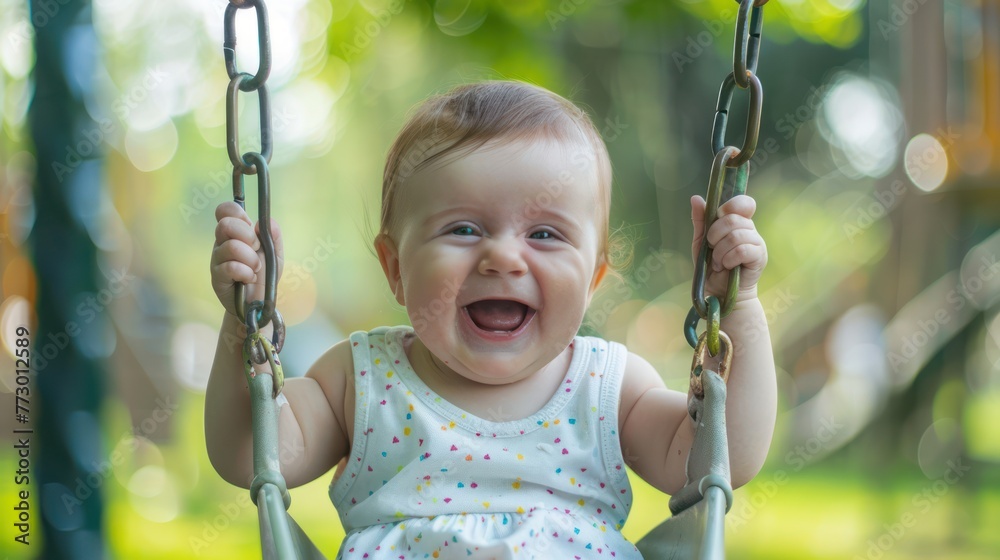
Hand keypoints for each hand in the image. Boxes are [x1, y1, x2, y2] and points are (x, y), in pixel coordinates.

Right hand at [210, 201, 284, 317]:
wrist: (260, 303)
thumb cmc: (265, 276)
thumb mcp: (275, 254)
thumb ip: (274, 236)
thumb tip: (266, 222)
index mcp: (236, 233)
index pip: (225, 210)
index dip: (236, 212)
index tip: (251, 227)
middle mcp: (222, 242)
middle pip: (225, 224)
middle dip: (247, 236)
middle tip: (256, 249)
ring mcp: (217, 259)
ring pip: (231, 246)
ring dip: (251, 259)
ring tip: (256, 269)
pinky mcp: (216, 277)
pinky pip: (231, 267)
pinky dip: (246, 273)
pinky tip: (249, 278)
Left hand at [690, 194, 765, 300]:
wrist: (720, 292)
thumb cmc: (711, 267)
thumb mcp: (701, 242)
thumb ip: (700, 221)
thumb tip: (696, 198)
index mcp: (738, 222)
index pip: (743, 203)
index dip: (730, 206)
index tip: (718, 217)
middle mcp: (750, 229)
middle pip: (733, 219)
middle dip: (714, 235)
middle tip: (712, 248)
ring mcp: (757, 242)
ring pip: (736, 236)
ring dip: (720, 251)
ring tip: (717, 262)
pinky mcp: (760, 257)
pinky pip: (742, 250)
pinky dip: (728, 259)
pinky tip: (726, 266)